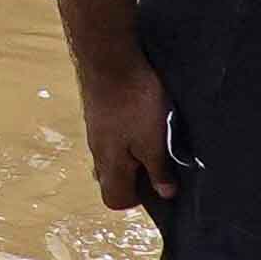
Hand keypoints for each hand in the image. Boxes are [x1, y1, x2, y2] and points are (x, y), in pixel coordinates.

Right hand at [79, 57, 177, 212]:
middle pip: (110, 178)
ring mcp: (94, 130)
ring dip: (129, 154)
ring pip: (111, 155)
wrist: (110, 59)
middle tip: (157, 160)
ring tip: (150, 137)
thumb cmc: (135, 104)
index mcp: (110, 165)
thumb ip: (159, 169)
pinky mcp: (97, 111)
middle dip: (133, 177)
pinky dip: (125, 135)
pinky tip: (139, 117)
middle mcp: (97, 152)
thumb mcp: (154, 141)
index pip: (114, 200)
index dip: (136, 200)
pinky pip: (110, 135)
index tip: (156, 182)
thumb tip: (165, 194)